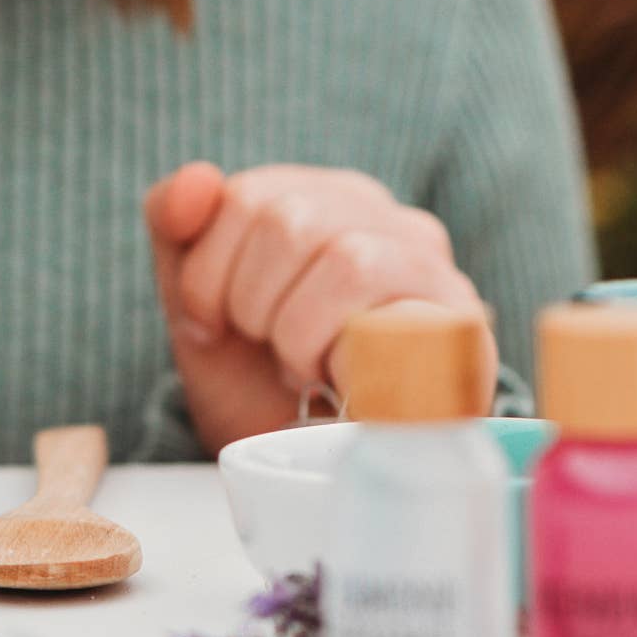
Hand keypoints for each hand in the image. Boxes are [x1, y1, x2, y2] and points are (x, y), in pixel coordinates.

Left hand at [143, 162, 488, 454]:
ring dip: (297, 331)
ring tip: (300, 363)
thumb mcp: (196, 294)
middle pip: (290, 223)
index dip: (208, 271)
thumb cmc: (256, 369)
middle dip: (251, 303)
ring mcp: (434, 271)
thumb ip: (175, 223)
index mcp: (325, 197)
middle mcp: (387, 220)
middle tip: (264, 346)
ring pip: (348, 260)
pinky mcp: (461, 329)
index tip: (210, 322)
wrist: (310, 458)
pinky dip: (343, 356)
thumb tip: (198, 178)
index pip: (249, 196)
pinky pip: (397, 317)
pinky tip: (335, 378)